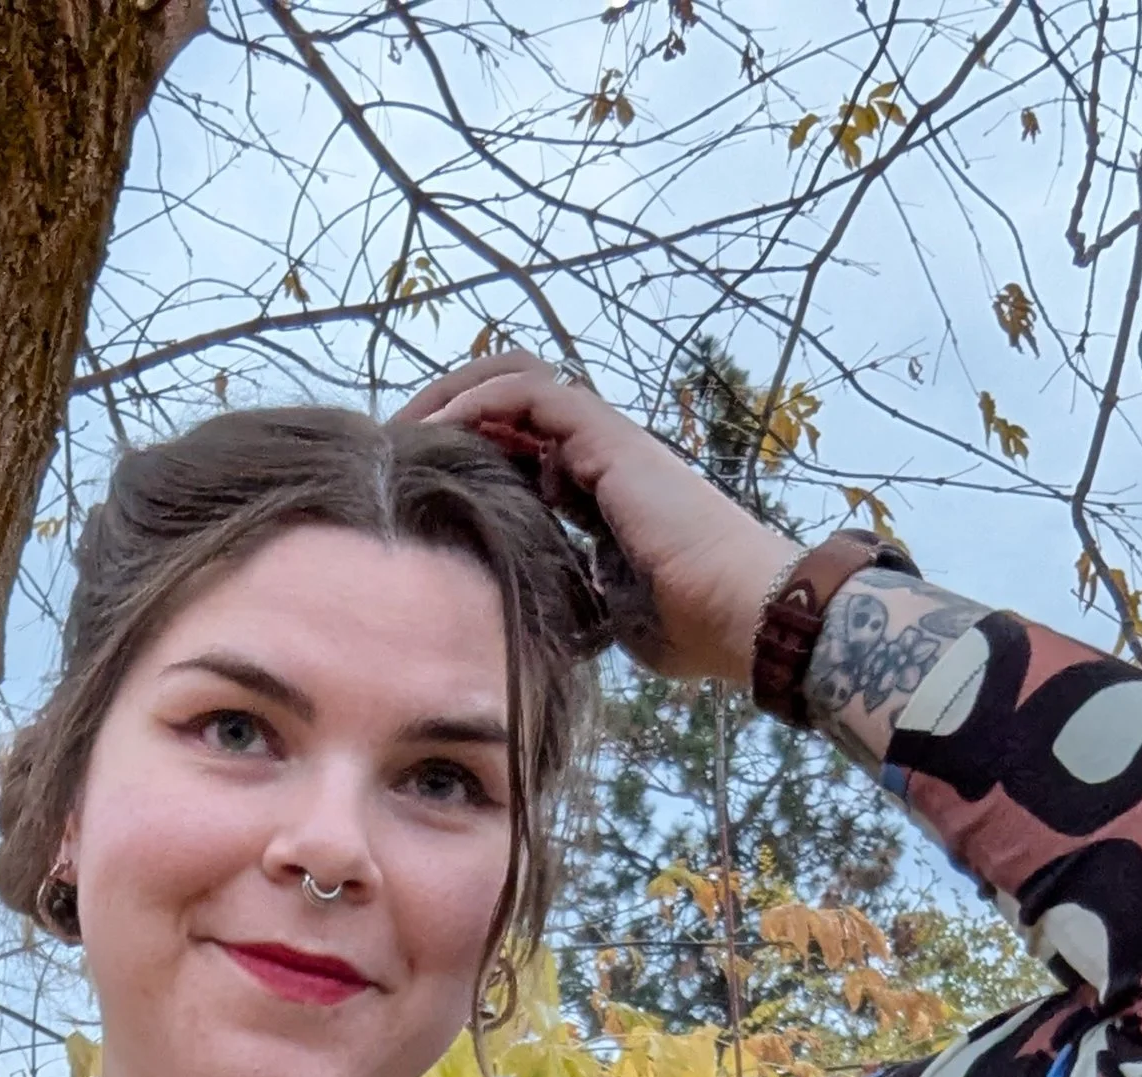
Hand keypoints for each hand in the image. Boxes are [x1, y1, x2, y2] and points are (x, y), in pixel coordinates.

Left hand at [399, 353, 800, 684]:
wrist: (742, 614)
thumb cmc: (690, 628)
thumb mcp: (609, 616)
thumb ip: (574, 601)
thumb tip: (536, 622)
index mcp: (600, 493)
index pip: (523, 449)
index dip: (471, 452)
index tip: (420, 482)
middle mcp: (600, 455)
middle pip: (513, 401)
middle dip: (451, 411)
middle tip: (398, 445)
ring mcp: (606, 441)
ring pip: (516, 383)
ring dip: (453, 397)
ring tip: (404, 429)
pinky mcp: (608, 437)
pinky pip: (530, 395)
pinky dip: (479, 403)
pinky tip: (438, 431)